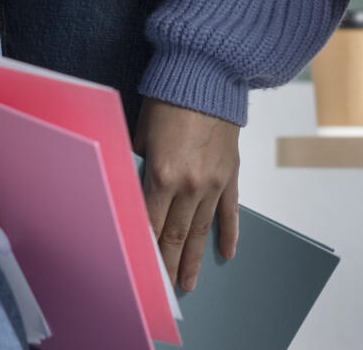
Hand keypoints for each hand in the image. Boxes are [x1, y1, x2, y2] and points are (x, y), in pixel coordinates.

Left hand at [136, 97, 239, 292]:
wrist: (208, 71)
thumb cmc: (168, 97)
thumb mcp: (142, 133)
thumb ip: (138, 167)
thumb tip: (132, 194)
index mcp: (162, 175)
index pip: (148, 225)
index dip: (143, 252)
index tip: (138, 273)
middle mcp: (189, 185)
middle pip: (174, 235)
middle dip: (166, 265)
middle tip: (161, 291)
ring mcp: (213, 182)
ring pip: (200, 230)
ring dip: (192, 258)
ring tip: (187, 283)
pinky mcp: (230, 173)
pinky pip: (229, 211)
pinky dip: (229, 235)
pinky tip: (226, 255)